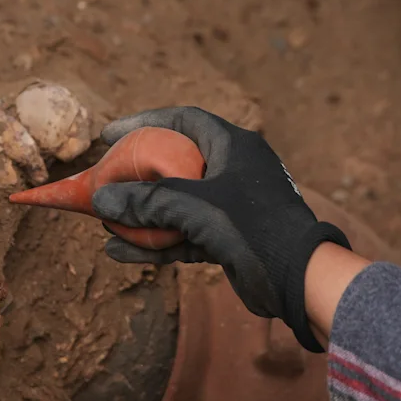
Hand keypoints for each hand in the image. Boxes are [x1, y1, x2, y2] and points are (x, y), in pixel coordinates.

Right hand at [91, 106, 351, 352]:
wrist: (300, 279)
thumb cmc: (254, 228)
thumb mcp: (196, 205)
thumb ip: (147, 200)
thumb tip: (100, 200)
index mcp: (233, 147)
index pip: (182, 121)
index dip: (143, 122)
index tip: (109, 136)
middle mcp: (231, 171)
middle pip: (172, 164)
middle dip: (134, 176)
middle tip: (104, 180)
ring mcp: (229, 207)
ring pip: (173, 204)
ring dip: (138, 215)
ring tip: (104, 221)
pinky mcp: (225, 239)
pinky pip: (179, 235)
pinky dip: (150, 242)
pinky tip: (118, 251)